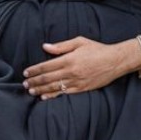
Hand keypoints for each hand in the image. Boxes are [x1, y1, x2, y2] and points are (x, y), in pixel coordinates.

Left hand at [21, 36, 136, 99]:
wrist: (116, 61)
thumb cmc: (97, 49)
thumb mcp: (79, 42)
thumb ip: (61, 46)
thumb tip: (45, 46)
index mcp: (69, 59)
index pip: (46, 66)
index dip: (34, 70)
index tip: (26, 72)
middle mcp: (71, 72)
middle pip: (48, 78)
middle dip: (35, 81)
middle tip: (25, 84)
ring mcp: (77, 82)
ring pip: (54, 87)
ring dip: (41, 90)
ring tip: (31, 91)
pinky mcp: (82, 89)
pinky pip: (65, 94)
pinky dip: (53, 96)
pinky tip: (45, 97)